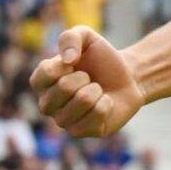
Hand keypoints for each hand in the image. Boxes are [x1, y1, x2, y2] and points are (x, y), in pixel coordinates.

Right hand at [29, 26, 144, 136]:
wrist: (128, 76)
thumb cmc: (102, 59)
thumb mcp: (86, 37)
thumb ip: (70, 37)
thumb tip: (67, 60)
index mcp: (42, 82)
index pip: (43, 75)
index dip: (64, 66)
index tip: (75, 63)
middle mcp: (47, 104)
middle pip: (64, 87)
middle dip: (85, 77)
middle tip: (90, 78)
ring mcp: (63, 121)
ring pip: (83, 100)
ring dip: (97, 90)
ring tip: (97, 90)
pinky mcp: (81, 132)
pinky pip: (97, 114)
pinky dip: (107, 103)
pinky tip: (105, 103)